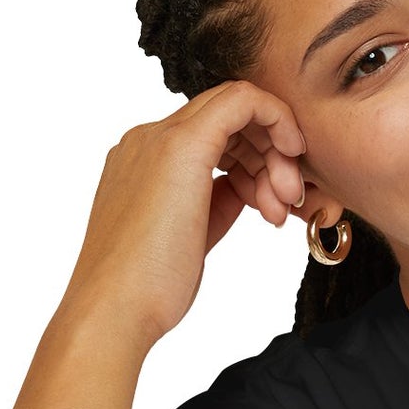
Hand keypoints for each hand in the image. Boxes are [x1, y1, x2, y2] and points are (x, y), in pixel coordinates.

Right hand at [56, 79, 306, 356]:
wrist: (116, 307)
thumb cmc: (149, 288)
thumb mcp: (193, 234)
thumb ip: (216, 201)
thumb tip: (247, 188)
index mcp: (144, 161)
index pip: (212, 135)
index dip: (254, 160)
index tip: (274, 199)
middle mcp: (148, 140)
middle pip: (227, 120)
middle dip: (270, 155)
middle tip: (287, 202)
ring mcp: (160, 138)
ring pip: (237, 109)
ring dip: (275, 154)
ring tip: (281, 208)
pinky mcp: (181, 145)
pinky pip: (242, 101)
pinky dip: (277, 120)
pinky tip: (292, 155)